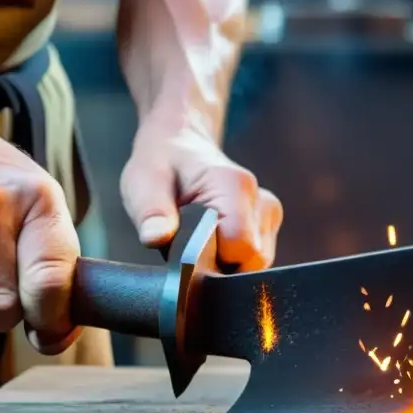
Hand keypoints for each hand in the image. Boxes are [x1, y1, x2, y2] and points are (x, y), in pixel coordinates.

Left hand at [121, 128, 282, 270]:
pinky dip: (230, 259)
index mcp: (234, 185)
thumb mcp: (143, 184)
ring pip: (253, 264)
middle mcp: (261, 200)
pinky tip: (211, 240)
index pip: (240, 248)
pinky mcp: (268, 226)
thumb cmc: (161, 165)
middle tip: (186, 244)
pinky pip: (253, 259)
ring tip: (198, 238)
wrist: (181, 146)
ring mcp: (268, 213)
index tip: (183, 253)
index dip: (211, 262)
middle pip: (251, 261)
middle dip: (217, 265)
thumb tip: (155, 238)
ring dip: (223, 262)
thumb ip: (151, 212)